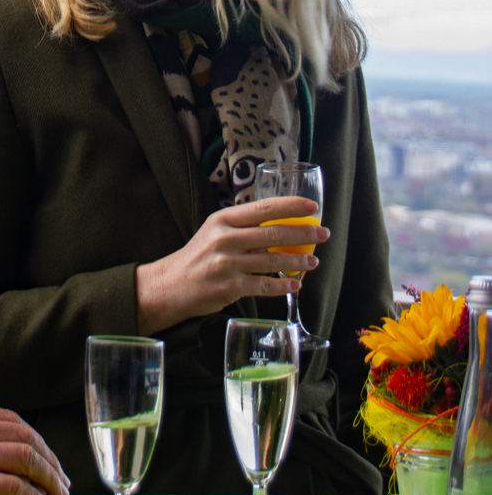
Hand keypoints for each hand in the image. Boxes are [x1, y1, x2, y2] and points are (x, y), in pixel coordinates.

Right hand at [135, 195, 328, 333]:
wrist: (173, 284)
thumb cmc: (199, 255)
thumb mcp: (215, 231)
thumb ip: (242, 226)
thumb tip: (279, 223)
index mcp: (223, 220)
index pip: (263, 208)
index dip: (291, 206)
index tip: (312, 206)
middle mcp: (225, 239)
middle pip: (272, 233)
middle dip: (303, 233)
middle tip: (322, 234)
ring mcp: (228, 264)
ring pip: (272, 260)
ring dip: (298, 261)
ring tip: (313, 261)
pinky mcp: (231, 287)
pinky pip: (265, 285)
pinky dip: (283, 285)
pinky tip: (295, 284)